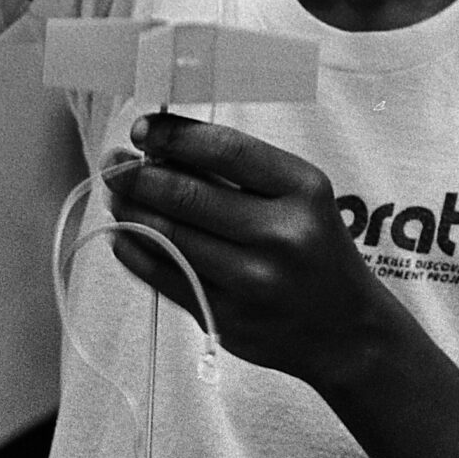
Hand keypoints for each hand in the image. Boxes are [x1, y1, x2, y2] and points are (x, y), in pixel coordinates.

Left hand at [102, 113, 393, 387]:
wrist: (345, 327)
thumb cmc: (314, 248)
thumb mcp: (299, 198)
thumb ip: (241, 175)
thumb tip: (160, 151)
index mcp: (304, 190)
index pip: (226, 149)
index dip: (173, 136)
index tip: (141, 130)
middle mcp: (281, 233)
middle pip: (188, 194)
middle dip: (138, 175)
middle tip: (113, 165)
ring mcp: (253, 279)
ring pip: (169, 236)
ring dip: (130, 211)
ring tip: (116, 196)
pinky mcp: (228, 317)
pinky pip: (164, 277)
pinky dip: (134, 252)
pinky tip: (123, 235)